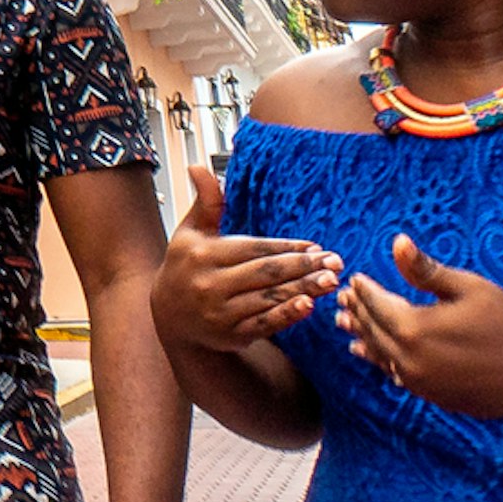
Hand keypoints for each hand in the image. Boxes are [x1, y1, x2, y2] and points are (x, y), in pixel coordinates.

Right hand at [152, 165, 338, 353]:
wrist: (168, 316)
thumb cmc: (185, 267)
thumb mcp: (190, 232)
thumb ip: (206, 202)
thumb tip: (200, 167)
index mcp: (203, 254)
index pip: (253, 248)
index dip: (286, 247)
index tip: (315, 246)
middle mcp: (210, 284)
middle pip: (265, 273)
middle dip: (303, 267)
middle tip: (335, 263)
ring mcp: (220, 312)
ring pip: (268, 298)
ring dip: (303, 290)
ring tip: (330, 282)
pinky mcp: (230, 334)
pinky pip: (263, 323)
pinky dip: (286, 316)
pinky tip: (308, 306)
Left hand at [334, 235, 502, 418]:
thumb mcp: (469, 288)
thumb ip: (427, 270)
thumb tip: (396, 242)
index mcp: (414, 329)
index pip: (376, 305)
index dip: (364, 291)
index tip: (355, 279)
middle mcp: (409, 360)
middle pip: (373, 331)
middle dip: (358, 312)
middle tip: (344, 298)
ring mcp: (419, 383)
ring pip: (380, 356)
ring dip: (363, 337)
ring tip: (346, 324)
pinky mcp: (432, 396)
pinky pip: (397, 375)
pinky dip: (381, 360)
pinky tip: (375, 355)